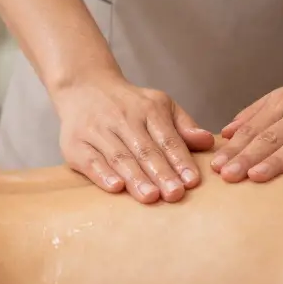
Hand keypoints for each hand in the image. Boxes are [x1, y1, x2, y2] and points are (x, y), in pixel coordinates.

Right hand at [53, 72, 215, 202]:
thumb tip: (207, 141)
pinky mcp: (75, 143)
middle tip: (174, 194)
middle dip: (161, 172)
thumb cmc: (128, 103)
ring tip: (150, 197)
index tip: (191, 180)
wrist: (84, 86)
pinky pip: (90, 161)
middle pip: (144, 149)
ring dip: (135, 178)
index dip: (179, 159)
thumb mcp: (159, 104)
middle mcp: (122, 118)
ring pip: (119, 157)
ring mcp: (97, 130)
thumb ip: (183, 125)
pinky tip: (116, 187)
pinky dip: (103, 174)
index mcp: (148, 109)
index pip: (167, 137)